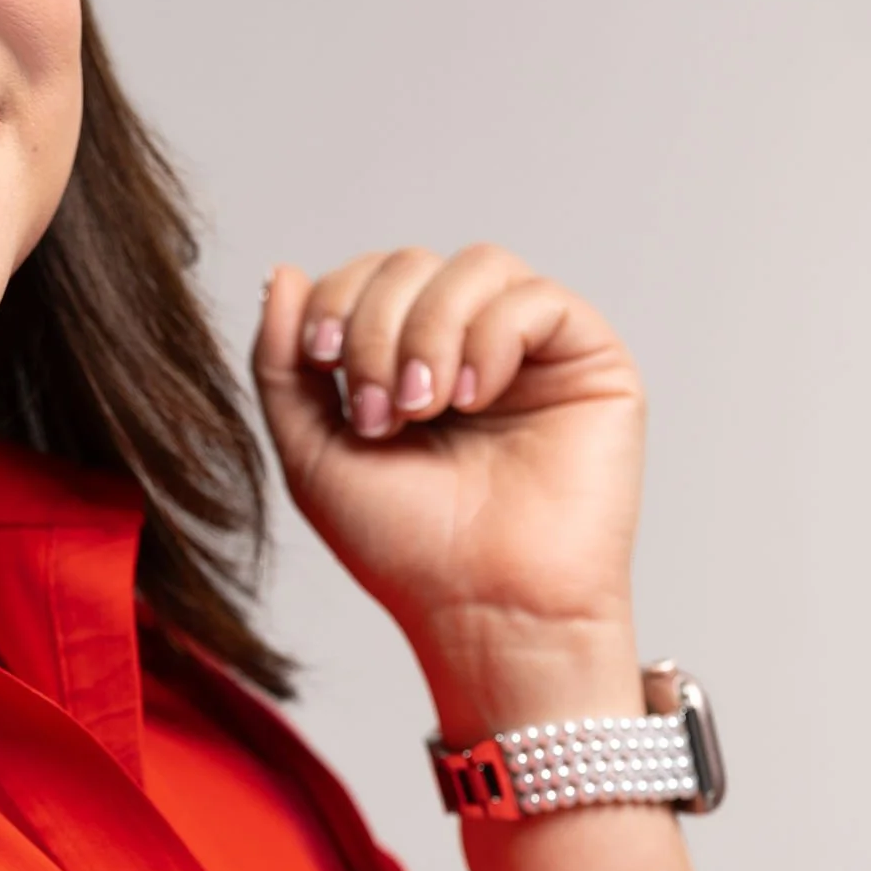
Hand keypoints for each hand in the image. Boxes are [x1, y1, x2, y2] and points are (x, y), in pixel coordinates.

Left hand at [252, 248, 646, 734]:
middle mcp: (467, 345)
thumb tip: (281, 273)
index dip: (334, 302)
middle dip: (377, 326)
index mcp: (404, 360)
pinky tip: (475, 398)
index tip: (322, 366)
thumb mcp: (312, 451)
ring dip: (431, 329)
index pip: (364, 276)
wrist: (485, 609)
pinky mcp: (589, 359)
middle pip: (412, 262)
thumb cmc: (406, 548)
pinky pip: (537, 298)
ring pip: (476, 265)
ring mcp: (530, 350)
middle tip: (380, 412)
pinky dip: (490, 339)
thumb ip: (282, 363)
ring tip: (426, 409)